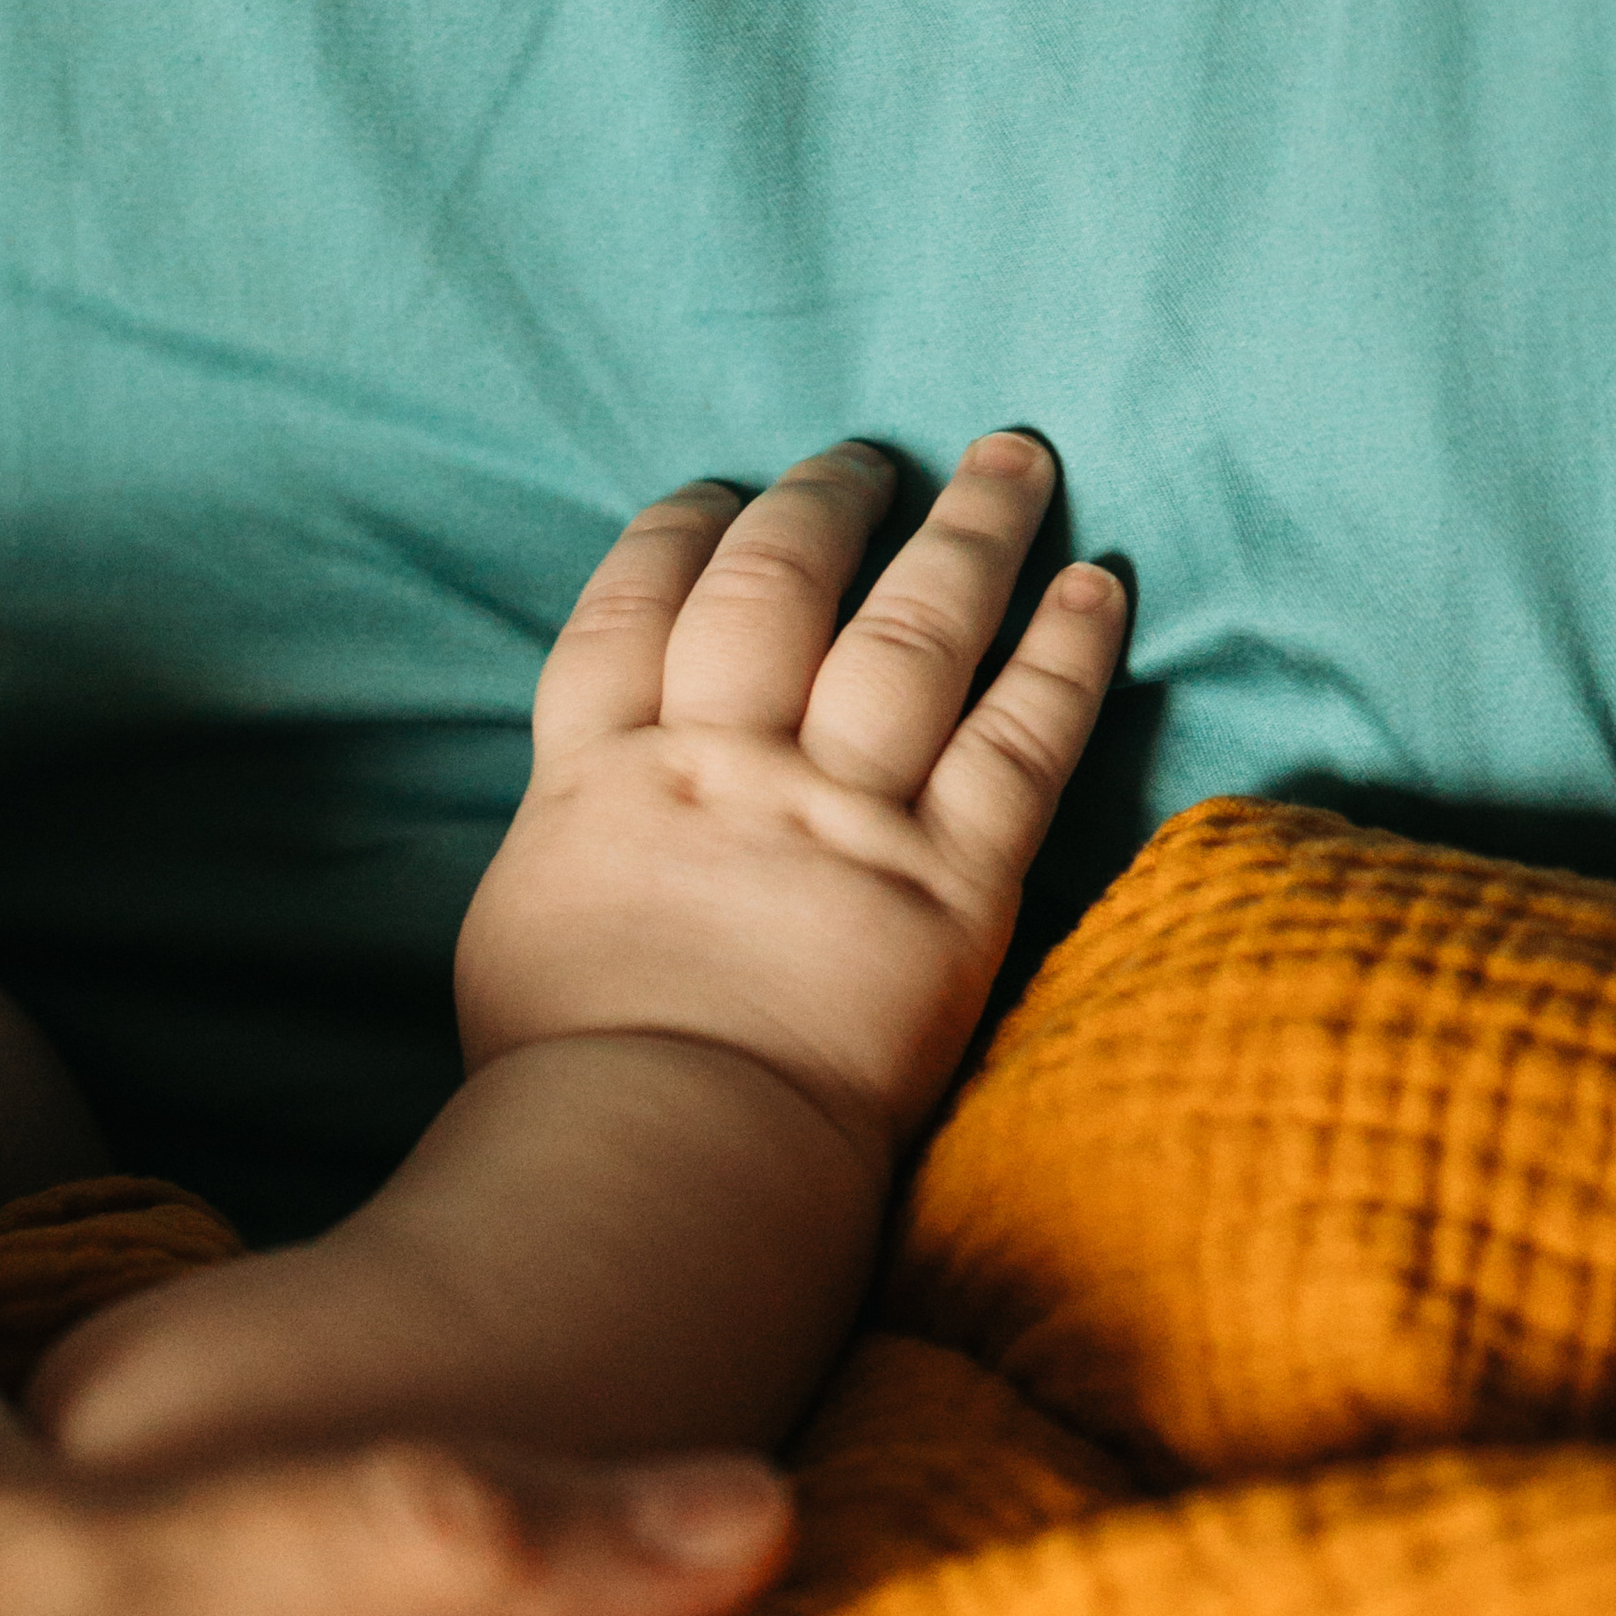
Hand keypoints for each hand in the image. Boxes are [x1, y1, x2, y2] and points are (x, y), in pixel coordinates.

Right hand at [457, 436, 1121, 1170]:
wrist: (658, 1157)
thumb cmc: (566, 1086)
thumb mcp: (518, 940)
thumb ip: (572, 854)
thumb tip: (593, 840)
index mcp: (604, 780)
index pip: (632, 617)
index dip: (674, 541)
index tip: (714, 496)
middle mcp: (727, 766)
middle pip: (777, 590)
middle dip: (825, 506)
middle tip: (865, 458)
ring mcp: (843, 814)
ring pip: (913, 630)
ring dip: (967, 532)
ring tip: (1010, 461)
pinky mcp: (950, 881)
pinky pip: (1022, 737)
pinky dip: (1065, 653)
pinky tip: (1098, 585)